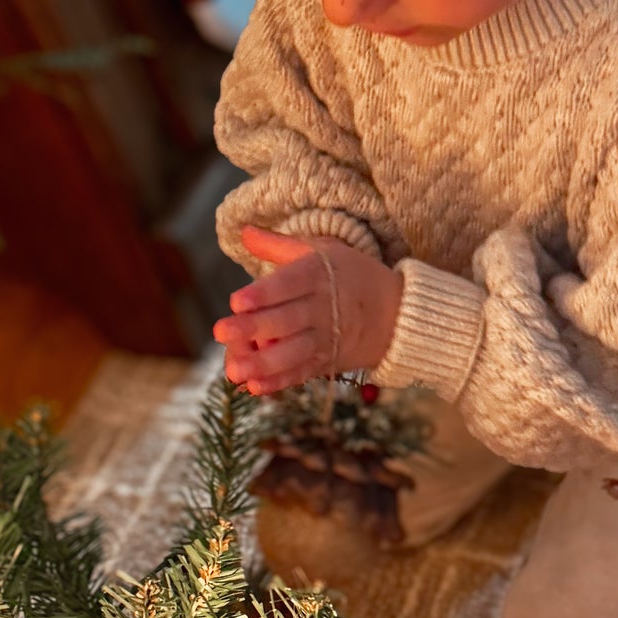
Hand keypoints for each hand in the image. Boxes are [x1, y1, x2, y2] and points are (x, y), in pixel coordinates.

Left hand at [212, 225, 402, 394]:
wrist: (396, 311)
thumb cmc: (349, 274)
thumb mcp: (320, 250)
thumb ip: (278, 245)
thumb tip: (243, 230)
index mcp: (319, 274)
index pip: (289, 284)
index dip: (263, 293)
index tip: (237, 301)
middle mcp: (323, 307)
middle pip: (286, 319)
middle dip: (253, 328)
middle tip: (221, 332)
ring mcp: (327, 337)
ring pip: (292, 352)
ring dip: (262, 363)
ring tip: (233, 370)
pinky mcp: (329, 361)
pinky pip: (302, 373)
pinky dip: (280, 381)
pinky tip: (254, 387)